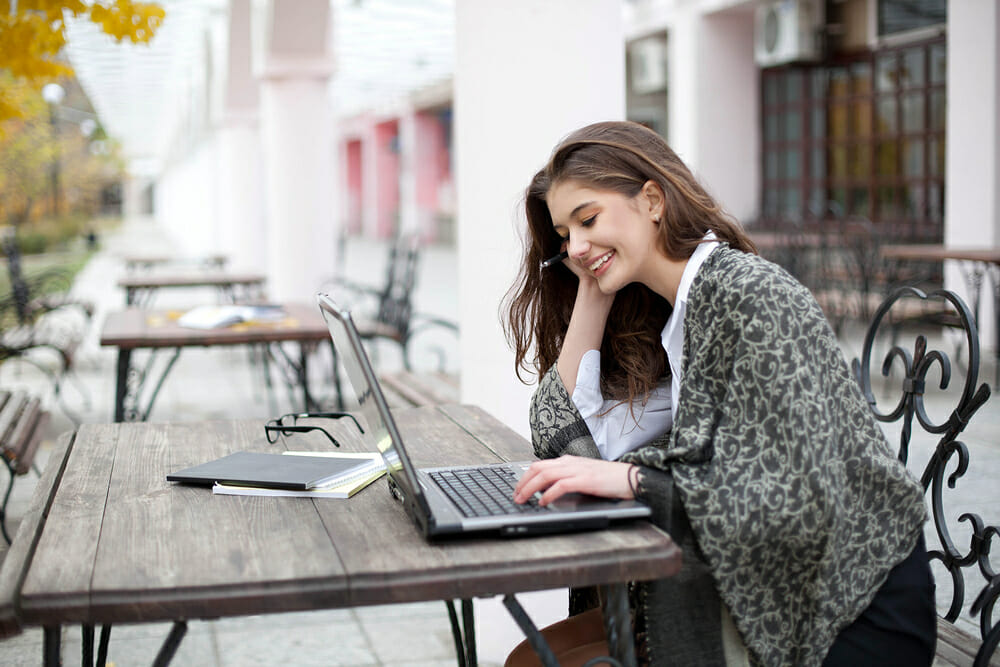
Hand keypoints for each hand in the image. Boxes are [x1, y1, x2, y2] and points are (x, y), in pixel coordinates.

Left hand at [513, 455, 635, 505]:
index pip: (539, 465)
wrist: (630, 477)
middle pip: (538, 468)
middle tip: (515, 496)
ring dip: (530, 488)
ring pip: (545, 475)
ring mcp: (578, 470)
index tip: (517, 489)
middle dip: (522, 483)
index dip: (525, 477)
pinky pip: (561, 485)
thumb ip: (566, 478)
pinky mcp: (586, 480)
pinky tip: (543, 502)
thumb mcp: (583, 476)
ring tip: (523, 500)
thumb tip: (546, 489)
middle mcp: (570, 463)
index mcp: (568, 461)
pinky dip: (549, 494)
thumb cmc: (608, 479)